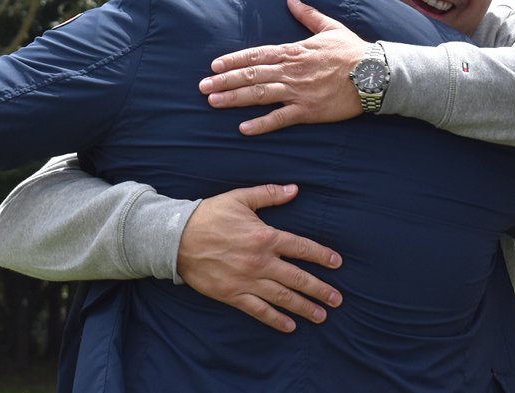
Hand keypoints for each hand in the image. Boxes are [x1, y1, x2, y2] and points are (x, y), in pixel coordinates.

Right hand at [177, 183, 342, 332]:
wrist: (176, 238)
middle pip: (298, 278)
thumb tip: (294, 189)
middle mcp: (260, 261)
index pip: (301, 248)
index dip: (322, 256)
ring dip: (305, 307)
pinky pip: (259, 310)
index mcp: (265, 237)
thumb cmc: (209, 215)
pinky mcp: (232, 295)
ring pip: (283, 298)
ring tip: (322, 315)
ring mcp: (247, 280)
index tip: (337, 263)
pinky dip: (276, 320)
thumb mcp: (240, 198)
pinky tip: (290, 326)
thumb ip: (269, 195)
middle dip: (320, 289)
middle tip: (338, 299)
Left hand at [198, 0, 369, 134]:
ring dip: (234, 98)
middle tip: (202, 87)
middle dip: (224, 81)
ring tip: (214, 102)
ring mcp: (299, 91)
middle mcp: (291, 70)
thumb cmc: (353, 51)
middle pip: (251, 75)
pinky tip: (243, 128)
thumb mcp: (330, 27)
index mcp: (294, 51)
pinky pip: (280, 118)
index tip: (213, 66)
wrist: (375, 74)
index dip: (233, 60)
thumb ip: (307, 14)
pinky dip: (261, 124)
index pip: (256, 54)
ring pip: (260, 94)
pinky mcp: (309, 111)